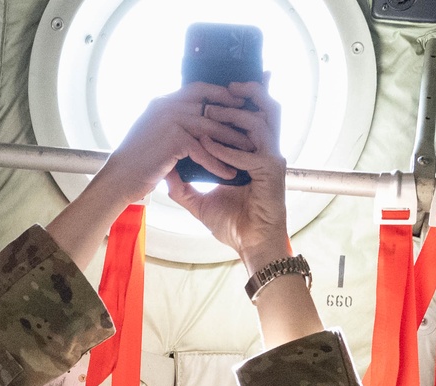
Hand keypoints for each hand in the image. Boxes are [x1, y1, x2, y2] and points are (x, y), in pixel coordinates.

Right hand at [99, 81, 263, 205]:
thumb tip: (190, 125)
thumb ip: (171, 125)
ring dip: (232, 140)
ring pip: (210, 127)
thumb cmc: (135, 164)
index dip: (220, 93)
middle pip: (210, 105)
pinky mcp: (173, 140)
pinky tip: (230, 174)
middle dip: (233, 115)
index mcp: (163, 102)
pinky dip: (217, 163)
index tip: (238, 101)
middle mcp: (166, 106)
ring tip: (250, 151)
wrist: (118, 180)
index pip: (198, 89)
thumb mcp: (152, 135)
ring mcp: (170, 120)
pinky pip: (203, 150)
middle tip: (253, 125)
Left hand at [166, 82, 288, 268]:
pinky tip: (209, 147)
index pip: (248, 116)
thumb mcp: (201, 202)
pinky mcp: (272, 170)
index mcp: (253, 152)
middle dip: (243, 93)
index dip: (232, 101)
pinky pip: (252, 150)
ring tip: (212, 112)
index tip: (206, 95)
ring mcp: (271, 158)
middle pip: (263, 107)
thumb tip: (164, 172)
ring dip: (236, 113)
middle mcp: (265, 150)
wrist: (251, 245)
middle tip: (217, 89)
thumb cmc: (233, 225)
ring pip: (263, 118)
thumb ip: (184, 187)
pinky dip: (228, 148)